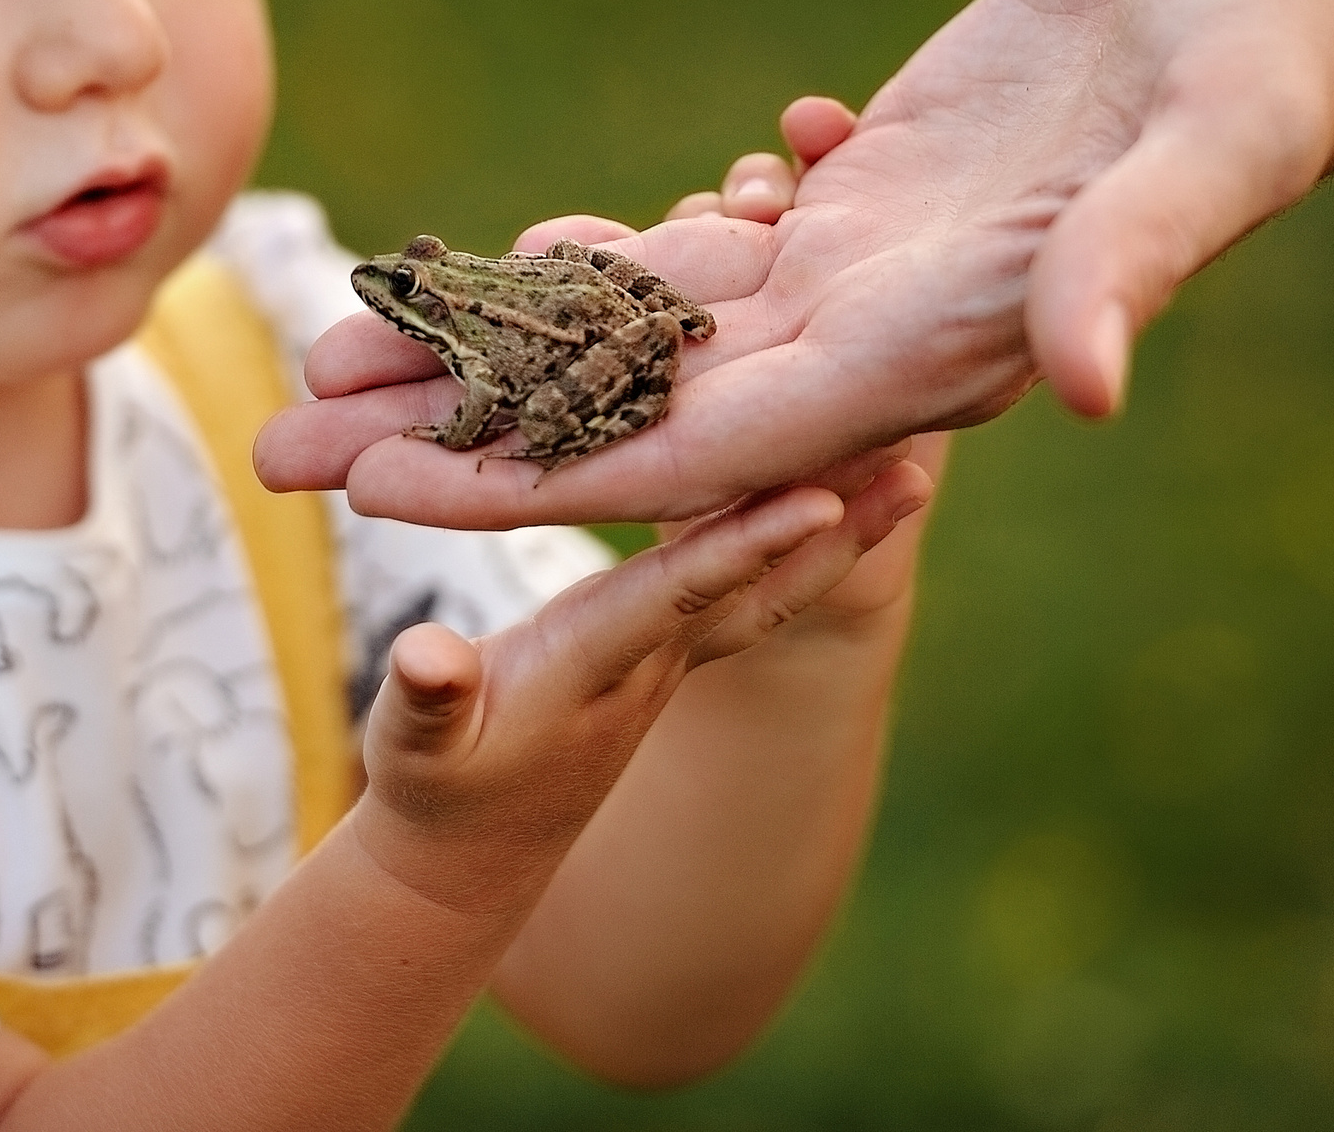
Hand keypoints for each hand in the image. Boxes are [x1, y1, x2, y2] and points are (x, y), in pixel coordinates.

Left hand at [258, 0, 1333, 525]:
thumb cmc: (1278, 40)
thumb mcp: (1219, 139)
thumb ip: (1134, 261)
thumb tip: (1083, 386)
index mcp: (940, 345)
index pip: (706, 443)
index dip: (542, 478)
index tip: (387, 495)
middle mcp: (880, 335)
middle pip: (626, 414)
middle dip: (455, 441)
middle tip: (275, 457)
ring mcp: (860, 272)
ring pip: (633, 335)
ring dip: (488, 355)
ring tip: (326, 356)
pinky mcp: (858, 200)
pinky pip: (692, 252)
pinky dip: (583, 264)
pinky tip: (480, 268)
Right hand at [351, 468, 925, 913]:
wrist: (467, 863)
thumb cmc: (431, 788)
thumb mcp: (411, 745)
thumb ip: (424, 696)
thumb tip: (426, 658)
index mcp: (593, 664)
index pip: (682, 597)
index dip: (746, 546)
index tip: (821, 496)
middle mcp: (650, 661)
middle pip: (762, 592)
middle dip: (839, 536)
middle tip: (922, 471)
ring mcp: (663, 660)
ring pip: (767, 589)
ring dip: (839, 535)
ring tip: (913, 470)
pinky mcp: (659, 650)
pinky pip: (739, 584)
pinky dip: (789, 537)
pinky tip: (823, 483)